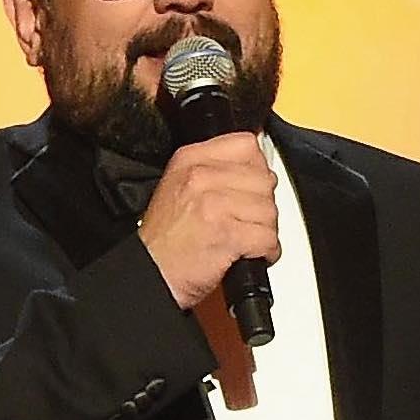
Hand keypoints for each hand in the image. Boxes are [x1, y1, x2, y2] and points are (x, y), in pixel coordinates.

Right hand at [137, 133, 277, 309]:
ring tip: (246, 239)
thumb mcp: (178, 187)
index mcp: (190, 160)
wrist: (151, 274)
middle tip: (247, 220)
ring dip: (264, 230)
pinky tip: (251, 254)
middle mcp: (201, 177)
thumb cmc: (165, 241)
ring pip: (269, 210)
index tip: (251, 188)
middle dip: (262, 204)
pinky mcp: (227, 234)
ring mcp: (214, 204)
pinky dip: (266, 252)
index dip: (256, 169)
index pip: (246, 146)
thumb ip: (214, 170)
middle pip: (263, 179)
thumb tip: (255, 169)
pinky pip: (267, 237)